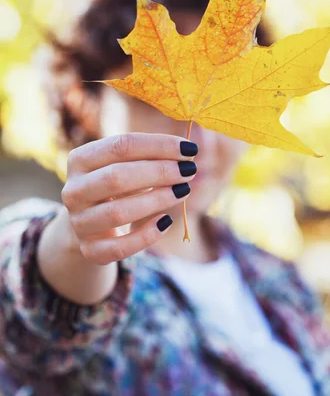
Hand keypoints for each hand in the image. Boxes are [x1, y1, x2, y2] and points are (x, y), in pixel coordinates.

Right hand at [61, 133, 197, 264]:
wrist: (89, 221)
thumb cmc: (116, 183)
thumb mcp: (125, 163)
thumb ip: (149, 154)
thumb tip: (187, 149)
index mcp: (79, 159)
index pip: (120, 146)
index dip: (158, 145)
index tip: (188, 148)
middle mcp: (73, 190)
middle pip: (117, 177)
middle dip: (159, 172)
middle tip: (189, 170)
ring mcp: (79, 222)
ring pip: (118, 213)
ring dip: (157, 200)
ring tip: (183, 190)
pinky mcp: (90, 250)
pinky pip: (119, 248)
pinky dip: (146, 236)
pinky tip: (166, 221)